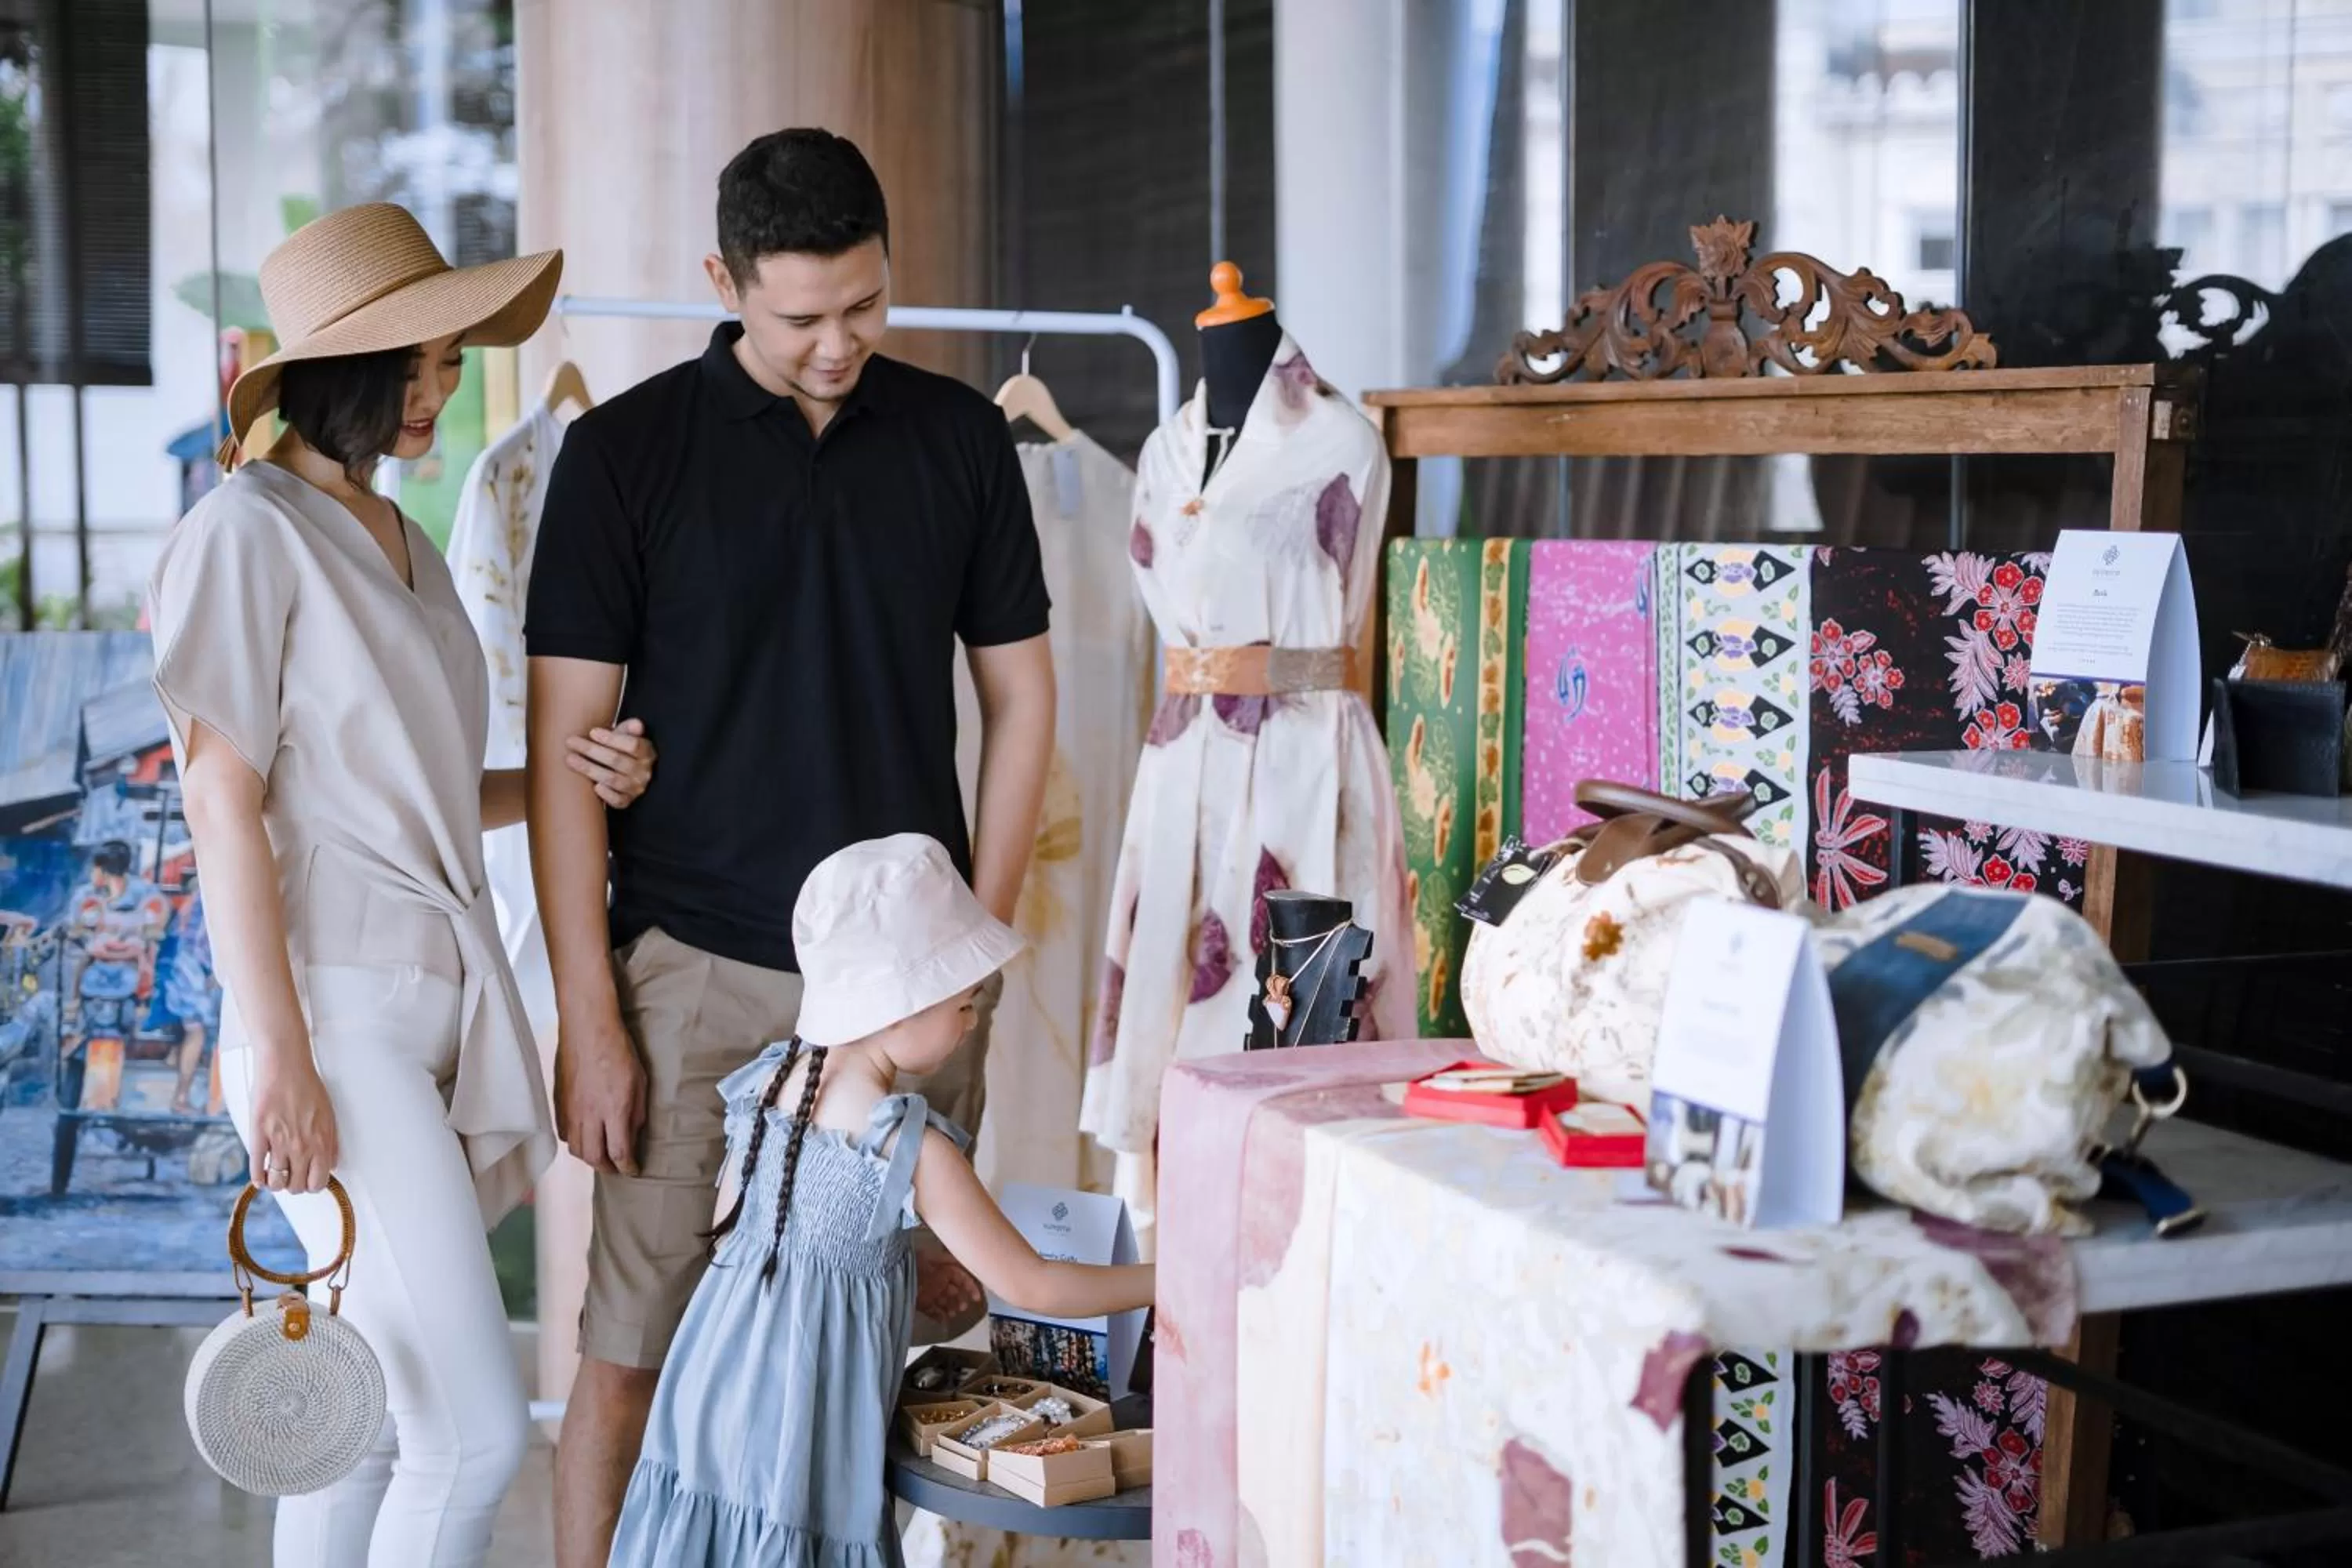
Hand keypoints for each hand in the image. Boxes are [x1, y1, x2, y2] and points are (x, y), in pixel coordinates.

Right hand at [249, 1052, 337, 1194]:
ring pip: (277, 1182)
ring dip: (275, 1183)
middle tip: (290, 1176)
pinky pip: (256, 1168)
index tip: (307, 1179)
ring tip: (275, 1176)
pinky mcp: (258, 1134)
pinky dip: (257, 1178)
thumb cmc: (307, 1087)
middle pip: (297, 1186)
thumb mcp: (328, 1115)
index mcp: (322, 1142)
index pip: (319, 1182)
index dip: (312, 1185)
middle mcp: (302, 1146)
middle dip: (294, 1185)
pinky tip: (259, 1178)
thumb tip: (332, 1165)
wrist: (285, 1066)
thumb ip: (331, 1142)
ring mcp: (279, 1142)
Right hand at [554, 1006, 645, 1174]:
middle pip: (593, 1158)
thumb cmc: (619, 1050)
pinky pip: (564, 1132)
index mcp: (613, 1109)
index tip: (634, 1170)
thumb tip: (633, 1136)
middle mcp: (589, 1114)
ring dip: (590, 1157)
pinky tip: (585, 1135)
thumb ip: (636, 1113)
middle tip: (618, 1167)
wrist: (588, 1028)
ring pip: (575, 1148)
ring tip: (602, 1154)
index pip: (619, 1152)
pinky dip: (575, 1141)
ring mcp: (570, 1109)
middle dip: (607, 1168)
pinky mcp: (559, 1102)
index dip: (628, 1167)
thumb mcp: (640, 1082)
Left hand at [565, 718, 655, 808]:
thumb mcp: (627, 736)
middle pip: (617, 760)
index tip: (592, 732)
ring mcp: (636, 788)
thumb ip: (629, 728)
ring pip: (613, 780)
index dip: (612, 739)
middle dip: (592, 750)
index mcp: (646, 752)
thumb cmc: (621, 749)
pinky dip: (606, 795)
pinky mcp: (627, 801)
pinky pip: (618, 801)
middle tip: (571, 742)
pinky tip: (593, 786)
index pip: (632, 745)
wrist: (623, 770)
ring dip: (590, 769)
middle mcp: (644, 771)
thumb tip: (636, 724)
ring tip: (570, 759)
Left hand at [915, 1248, 984, 1326]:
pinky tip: (943, 1320)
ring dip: (951, 1307)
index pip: (960, 1276)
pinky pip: (931, 1309)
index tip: (976, 1297)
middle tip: (963, 1307)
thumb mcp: (936, 1262)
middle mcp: (935, 1278)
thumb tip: (966, 1270)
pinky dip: (937, 1315)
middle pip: (952, 1289)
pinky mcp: (918, 1302)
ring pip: (943, 1300)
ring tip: (954, 1314)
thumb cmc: (915, 1266)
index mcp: (940, 1266)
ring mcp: (926, 1291)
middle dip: (960, 1298)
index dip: (969, 1286)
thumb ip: (952, 1265)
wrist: (891, 1276)